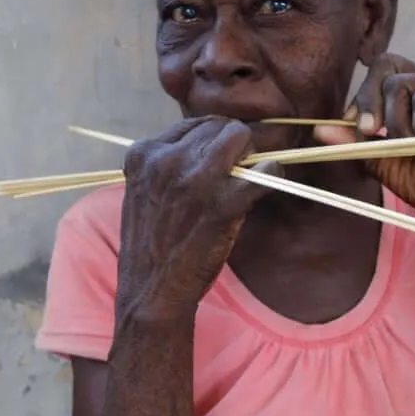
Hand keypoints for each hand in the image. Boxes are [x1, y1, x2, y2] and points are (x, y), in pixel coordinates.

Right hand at [117, 118, 275, 320]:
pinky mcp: (221, 203)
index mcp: (143, 153)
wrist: (152, 291)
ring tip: (248, 178)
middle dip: (233, 145)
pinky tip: (266, 185)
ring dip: (251, 155)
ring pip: (240, 137)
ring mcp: (194, 179)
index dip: (211, 140)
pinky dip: (271, 175)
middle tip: (239, 170)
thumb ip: (168, 166)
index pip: (192, 124)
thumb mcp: (146, 192)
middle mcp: (165, 159)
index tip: (220, 159)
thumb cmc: (152, 245)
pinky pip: (263, 171)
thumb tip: (208, 148)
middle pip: (218, 127)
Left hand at [314, 54, 414, 218]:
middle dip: (372, 104)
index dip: (363, 92)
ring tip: (412, 145)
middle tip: (372, 133)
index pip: (382, 66)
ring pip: (403, 85)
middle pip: (388, 69)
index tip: (357, 126)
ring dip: (397, 123)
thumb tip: (318, 129)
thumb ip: (351, 140)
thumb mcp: (377, 156)